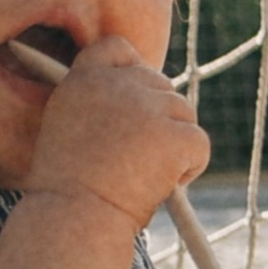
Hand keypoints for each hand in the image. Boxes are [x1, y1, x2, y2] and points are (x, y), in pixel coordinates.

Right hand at [25, 34, 208, 228]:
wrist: (74, 220)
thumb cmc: (68, 192)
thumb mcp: (68, 134)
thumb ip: (100, 108)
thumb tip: (144, 107)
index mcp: (84, 80)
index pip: (117, 48)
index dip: (132, 71)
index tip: (134, 102)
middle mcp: (116, 84)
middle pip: (161, 86)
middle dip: (159, 120)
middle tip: (136, 162)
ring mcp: (147, 106)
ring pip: (184, 114)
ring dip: (174, 145)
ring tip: (144, 177)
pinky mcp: (173, 133)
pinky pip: (199, 144)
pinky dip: (190, 168)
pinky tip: (161, 187)